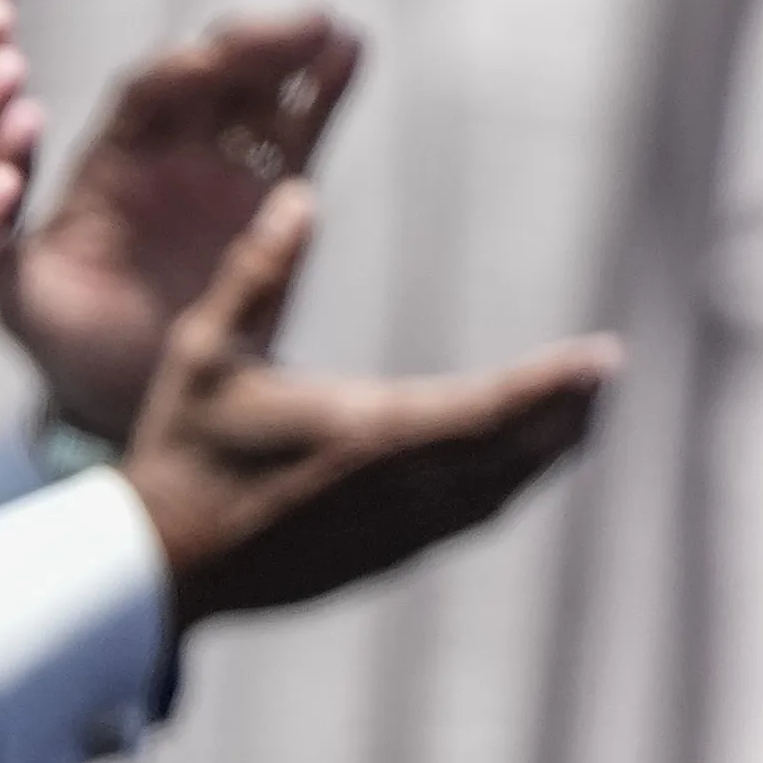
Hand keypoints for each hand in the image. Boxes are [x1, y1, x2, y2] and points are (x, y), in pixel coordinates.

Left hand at [0, 10, 363, 443]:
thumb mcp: (23, 310)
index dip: (176, 75)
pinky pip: (299, 132)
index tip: (207, 60)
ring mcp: (220, 169)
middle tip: (291, 25)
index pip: (143, 100)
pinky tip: (353, 49)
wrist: (129, 398)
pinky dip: (325, 92)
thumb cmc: (64, 349)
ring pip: (259, 94)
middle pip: (211, 79)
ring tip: (330, 28)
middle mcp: (166, 152)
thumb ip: (4, 261)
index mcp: (106, 164)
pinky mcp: (268, 198)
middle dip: (248, 48)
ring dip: (292, 56)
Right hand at [121, 182, 623, 629]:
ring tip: (580, 415)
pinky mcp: (381, 559)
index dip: (551, 384)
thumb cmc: (179, 453)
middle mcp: (394, 491)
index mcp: (363, 435)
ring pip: (496, 494)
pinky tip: (519, 466)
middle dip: (564, 414)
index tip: (603, 358)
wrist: (158, 566)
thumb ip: (258, 274)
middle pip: (511, 453)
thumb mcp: (204, 350)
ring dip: (544, 455)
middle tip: (604, 376)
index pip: (487, 408)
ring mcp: (392, 534)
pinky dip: (504, 489)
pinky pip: (465, 522)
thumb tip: (298, 196)